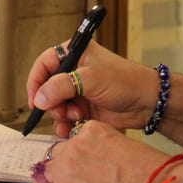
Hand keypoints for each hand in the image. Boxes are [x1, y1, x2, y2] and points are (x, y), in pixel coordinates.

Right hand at [25, 42, 160, 137]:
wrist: (147, 103)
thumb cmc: (125, 81)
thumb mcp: (90, 80)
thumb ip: (61, 87)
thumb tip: (38, 98)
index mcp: (74, 54)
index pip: (45, 64)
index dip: (36, 81)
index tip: (34, 99)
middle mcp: (74, 71)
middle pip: (47, 87)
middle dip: (50, 102)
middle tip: (59, 111)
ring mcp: (78, 90)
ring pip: (55, 105)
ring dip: (59, 114)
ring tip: (74, 117)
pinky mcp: (84, 108)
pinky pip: (65, 117)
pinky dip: (64, 124)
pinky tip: (68, 128)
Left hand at [37, 121, 182, 182]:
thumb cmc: (150, 174)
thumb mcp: (124, 145)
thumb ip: (103, 148)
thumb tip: (98, 161)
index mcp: (90, 131)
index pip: (70, 141)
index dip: (76, 157)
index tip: (82, 166)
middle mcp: (73, 147)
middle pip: (54, 157)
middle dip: (63, 170)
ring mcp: (64, 171)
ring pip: (45, 176)